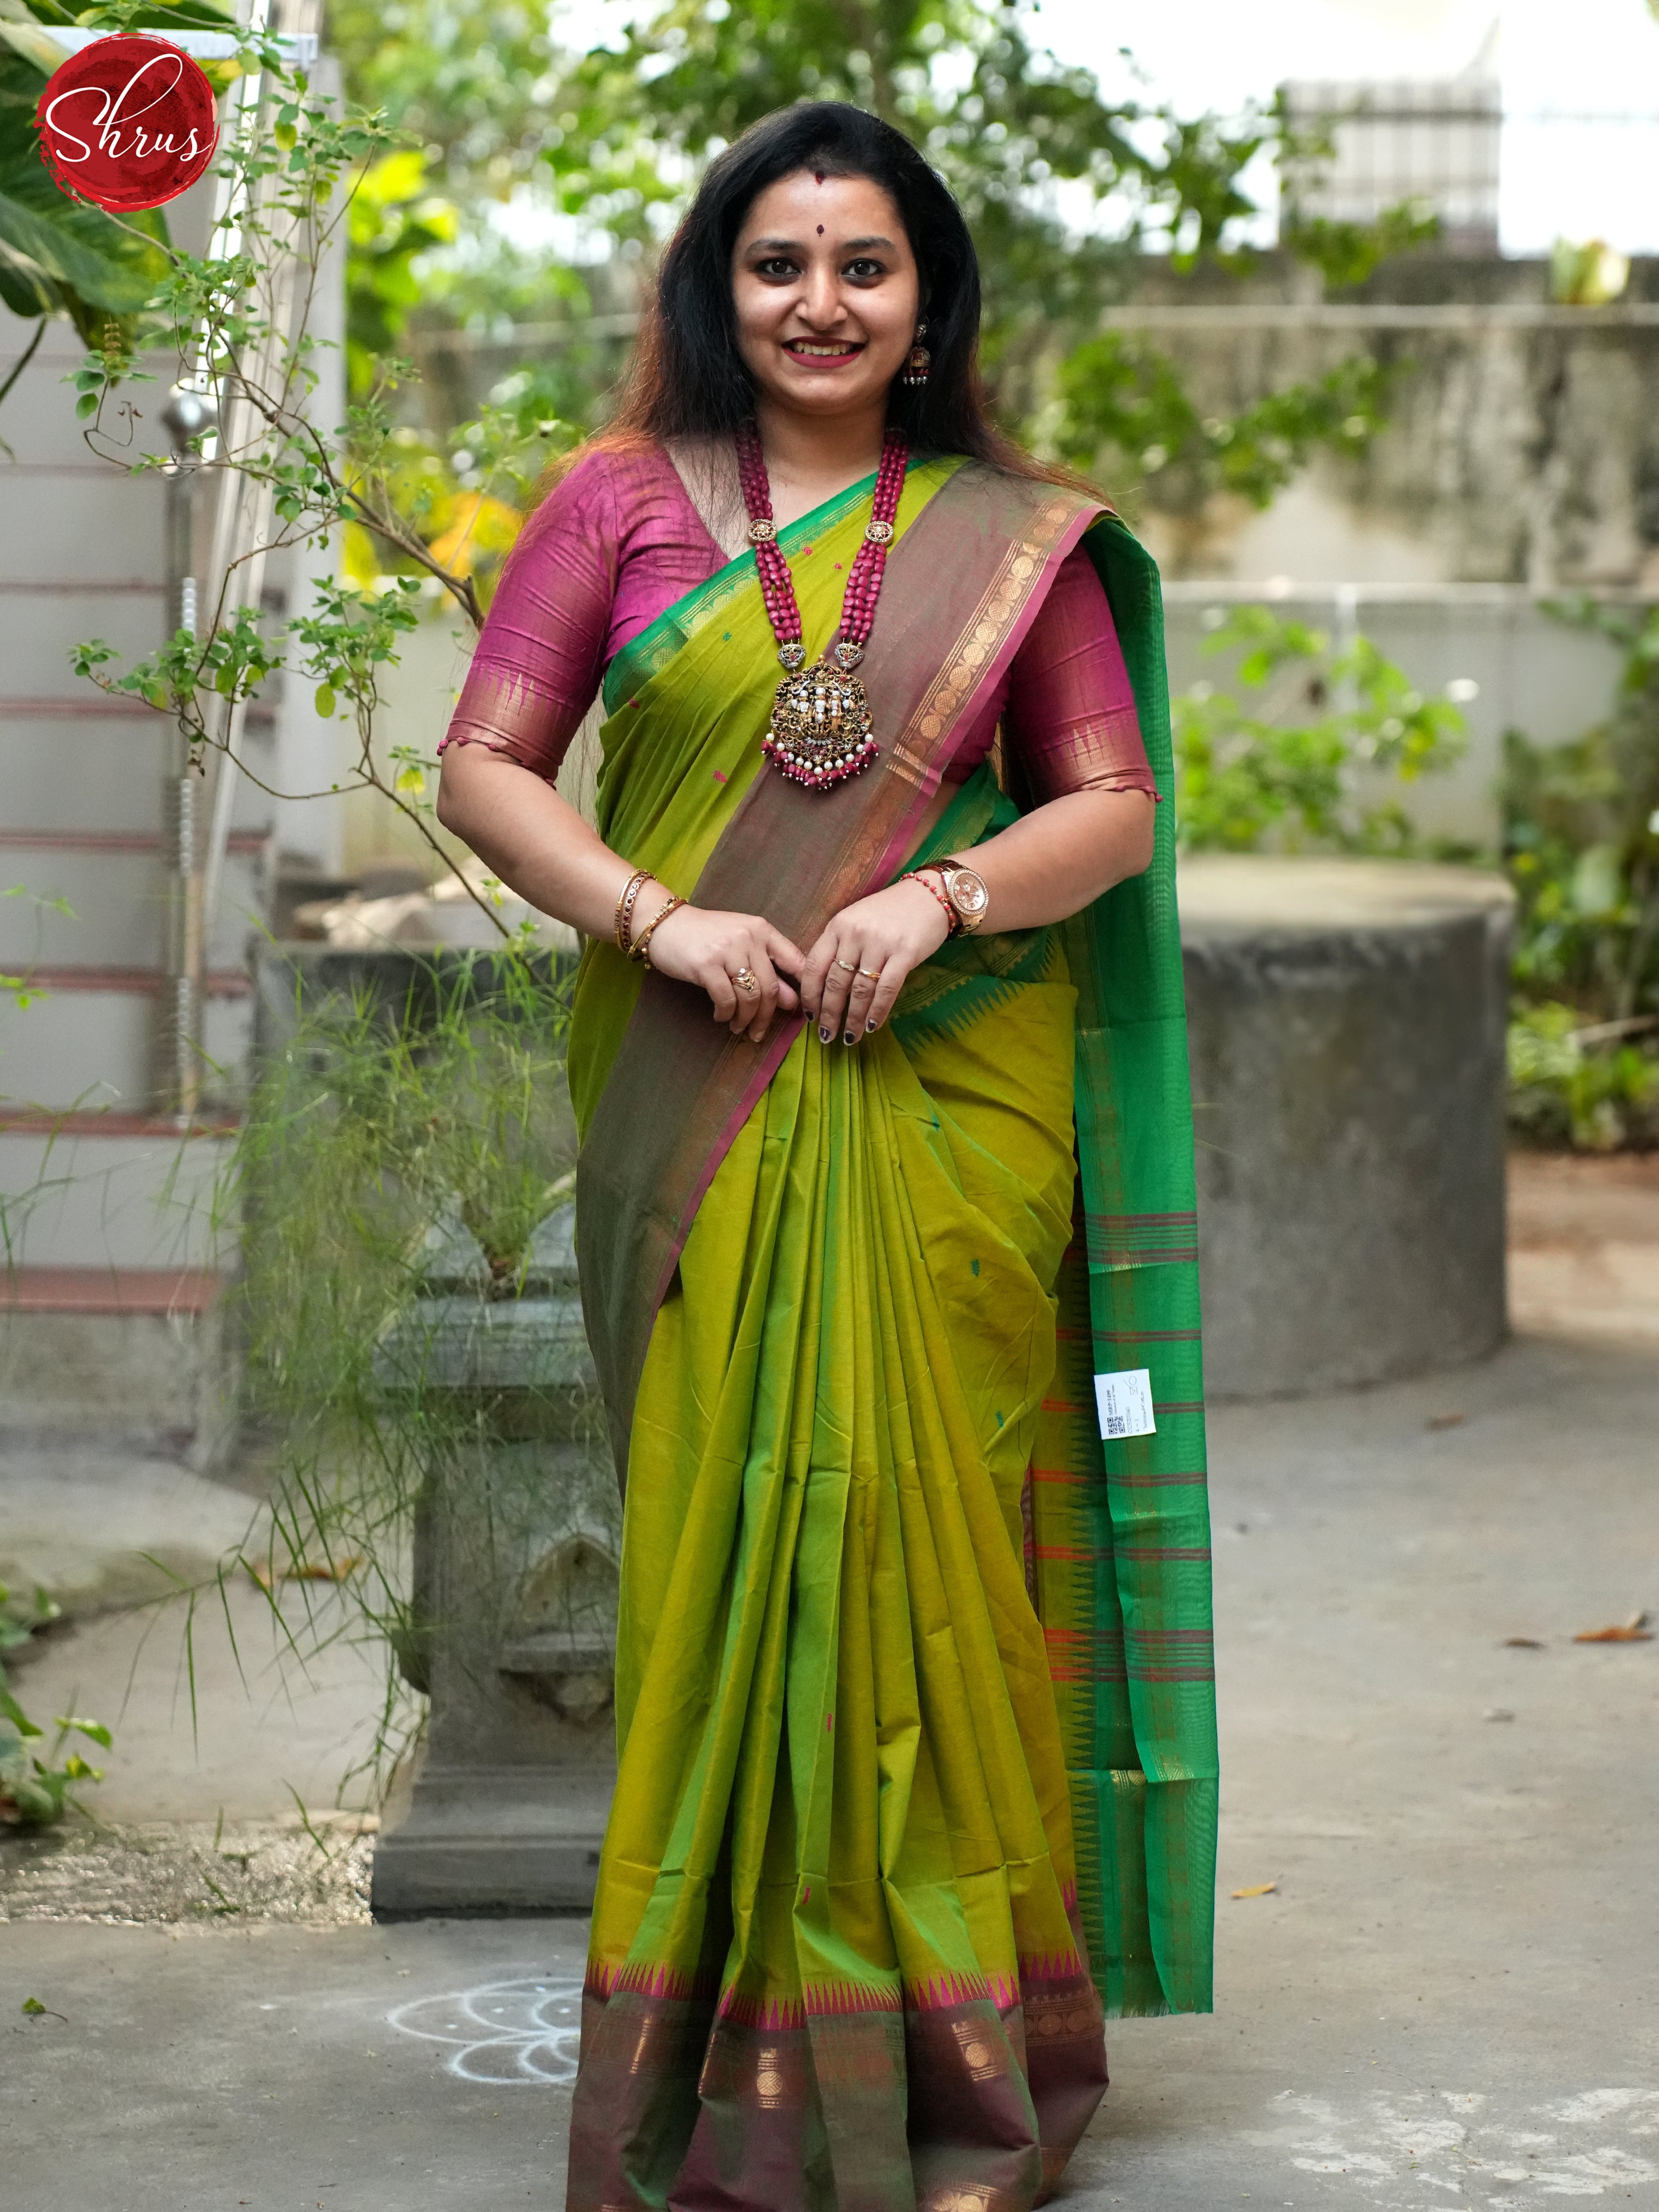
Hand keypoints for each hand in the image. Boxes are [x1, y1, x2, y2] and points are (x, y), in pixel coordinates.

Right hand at [643, 900, 805, 1043]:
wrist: (665, 924)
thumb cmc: (706, 937)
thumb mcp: (741, 946)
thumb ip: (767, 970)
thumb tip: (792, 1001)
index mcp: (762, 930)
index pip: (795, 961)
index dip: (805, 989)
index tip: (803, 1012)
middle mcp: (748, 937)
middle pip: (770, 987)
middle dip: (766, 1016)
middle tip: (758, 1031)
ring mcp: (727, 950)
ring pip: (750, 996)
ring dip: (745, 1019)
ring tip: (738, 1026)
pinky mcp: (706, 965)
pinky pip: (726, 999)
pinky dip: (726, 1014)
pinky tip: (721, 1016)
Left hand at [801, 878, 950, 1045]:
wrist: (930, 895)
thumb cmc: (890, 911)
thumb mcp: (856, 920)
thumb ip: (839, 946)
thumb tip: (823, 987)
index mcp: (838, 925)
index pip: (814, 966)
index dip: (810, 995)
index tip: (810, 1016)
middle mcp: (855, 934)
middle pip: (836, 983)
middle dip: (829, 1014)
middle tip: (826, 1036)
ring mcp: (880, 943)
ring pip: (860, 990)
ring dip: (854, 1019)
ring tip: (850, 1037)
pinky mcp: (905, 953)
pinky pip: (886, 990)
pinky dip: (878, 1012)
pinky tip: (873, 1027)